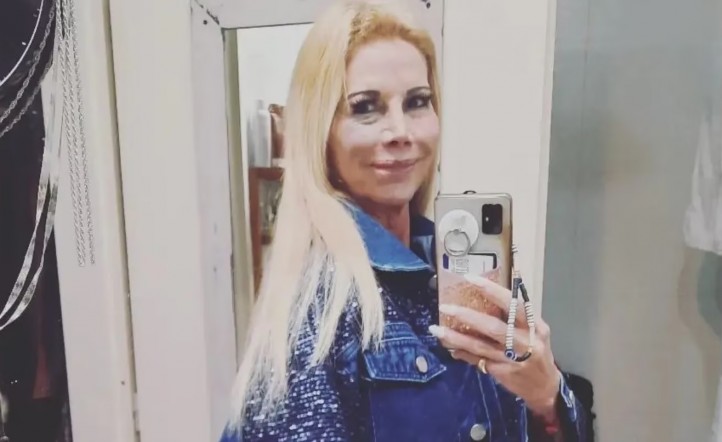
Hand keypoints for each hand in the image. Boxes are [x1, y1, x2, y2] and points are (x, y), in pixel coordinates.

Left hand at [429, 274, 560, 416]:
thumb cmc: (537, 350)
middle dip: (467, 316)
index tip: (471, 279)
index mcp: (534, 325)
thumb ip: (517, 314)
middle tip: (445, 307)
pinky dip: (461, 352)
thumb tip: (488, 292)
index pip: (513, 304)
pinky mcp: (500, 372)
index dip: (492, 290)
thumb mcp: (536, 329)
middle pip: (493, 327)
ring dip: (455, 337)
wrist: (544, 386)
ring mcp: (511, 359)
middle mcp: (524, 342)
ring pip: (479, 346)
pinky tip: (448, 346)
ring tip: (436, 329)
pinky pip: (476, 360)